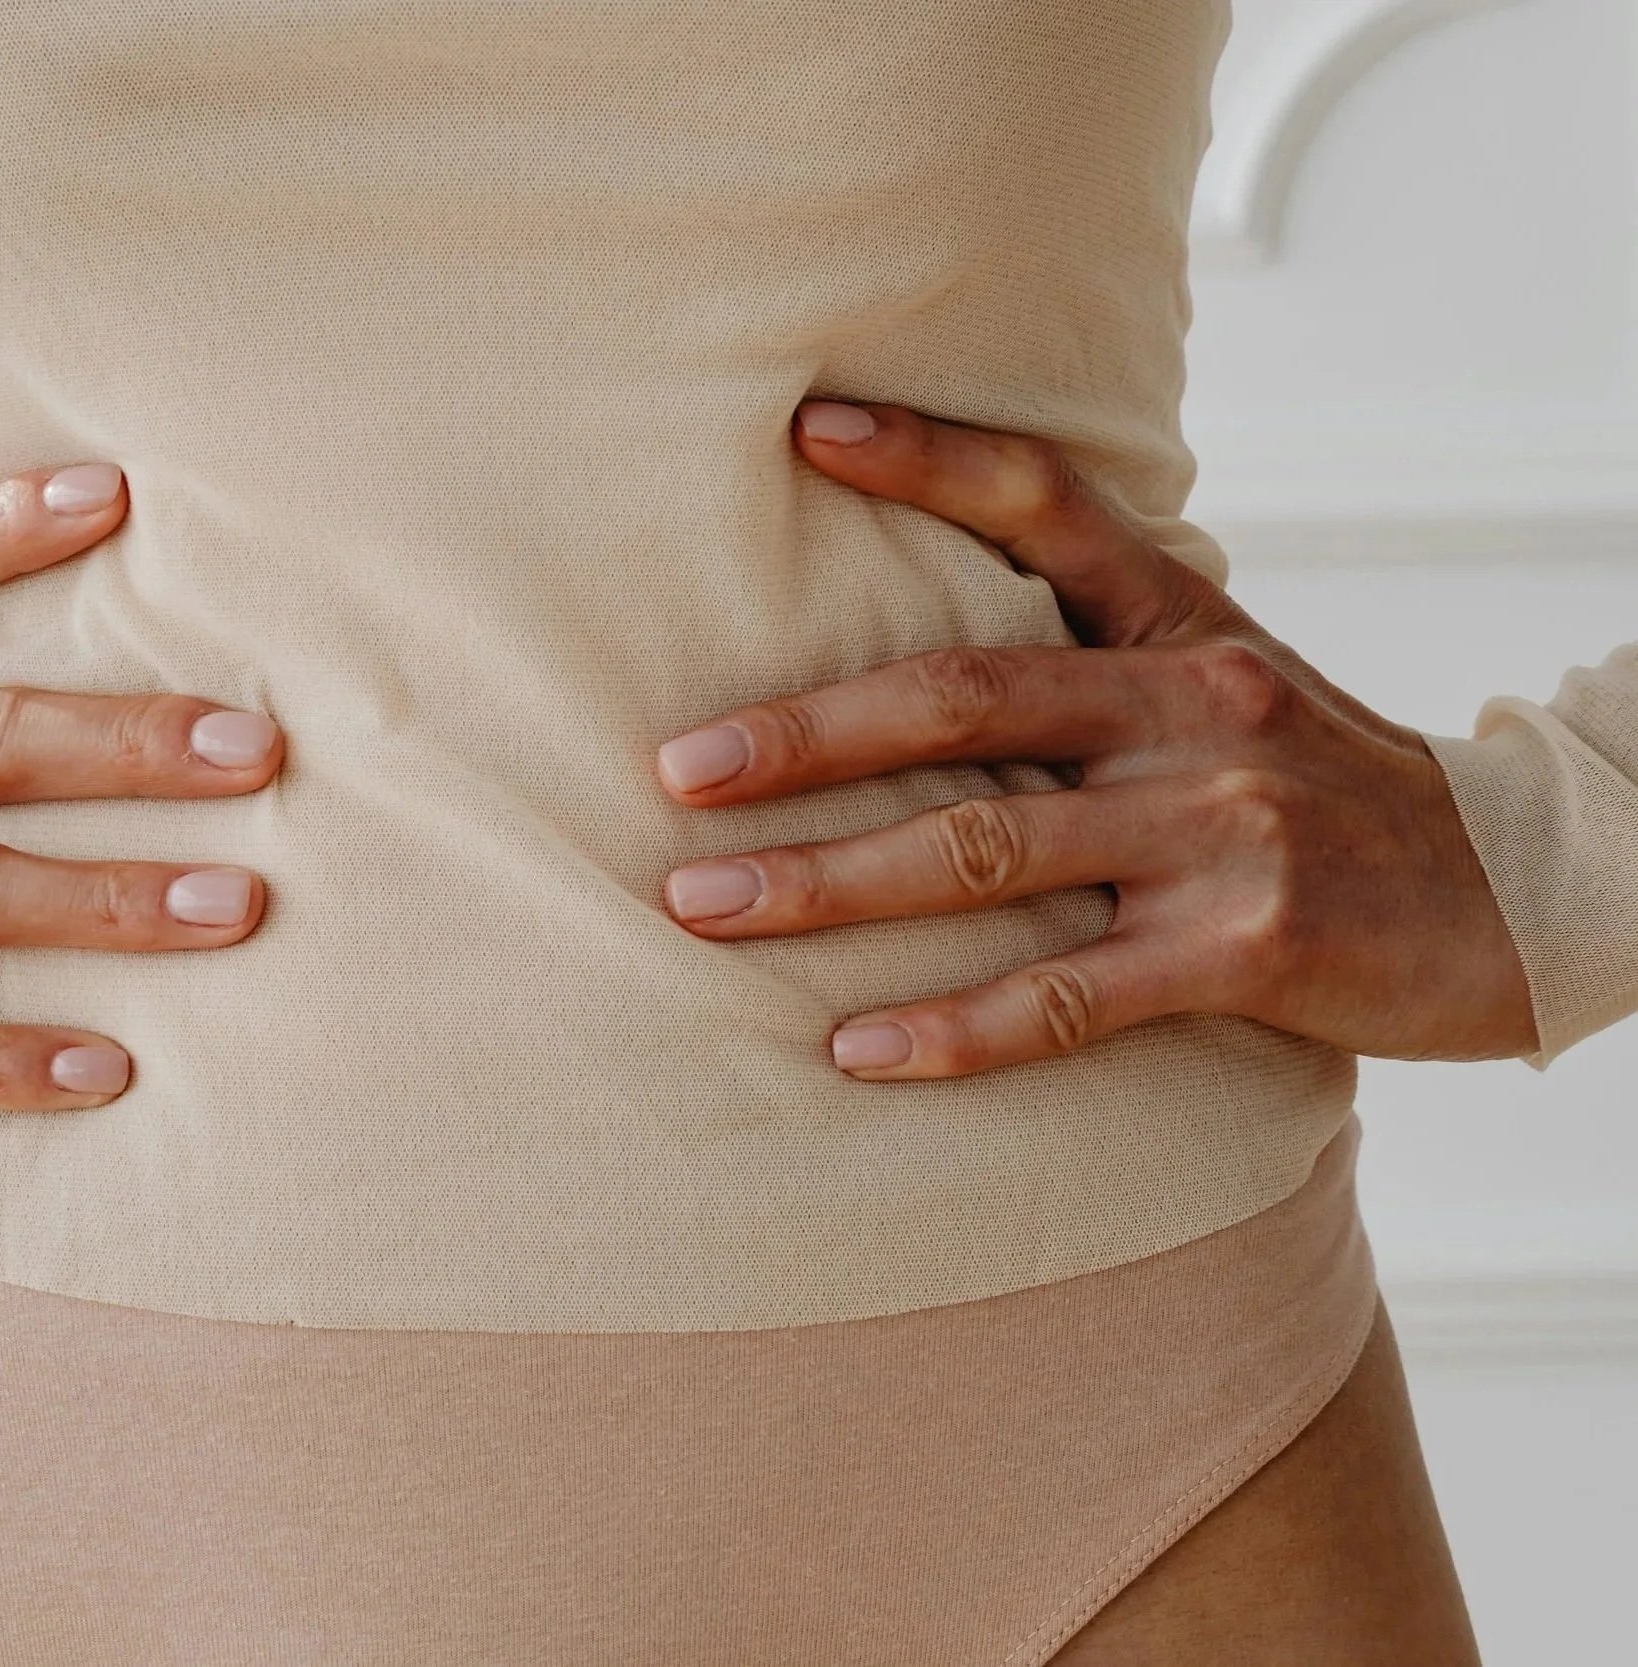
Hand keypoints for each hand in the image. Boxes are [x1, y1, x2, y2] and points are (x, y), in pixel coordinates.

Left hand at [652, 400, 1537, 1079]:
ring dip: (829, 884)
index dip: (928, 459)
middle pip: (965, 699)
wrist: (1523, 892)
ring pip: (986, 851)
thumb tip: (915, 651)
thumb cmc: (1327, 787)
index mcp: (1183, 626)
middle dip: (804, 736)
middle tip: (678, 773)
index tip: (806, 429)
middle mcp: (1196, 707)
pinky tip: (851, 1051)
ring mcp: (1222, 828)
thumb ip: (1098, 654)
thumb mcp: (1229, 684)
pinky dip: (952, 1029)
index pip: (1051, 506)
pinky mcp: (1247, 950)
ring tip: (705, 910)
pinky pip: (1068, 995)